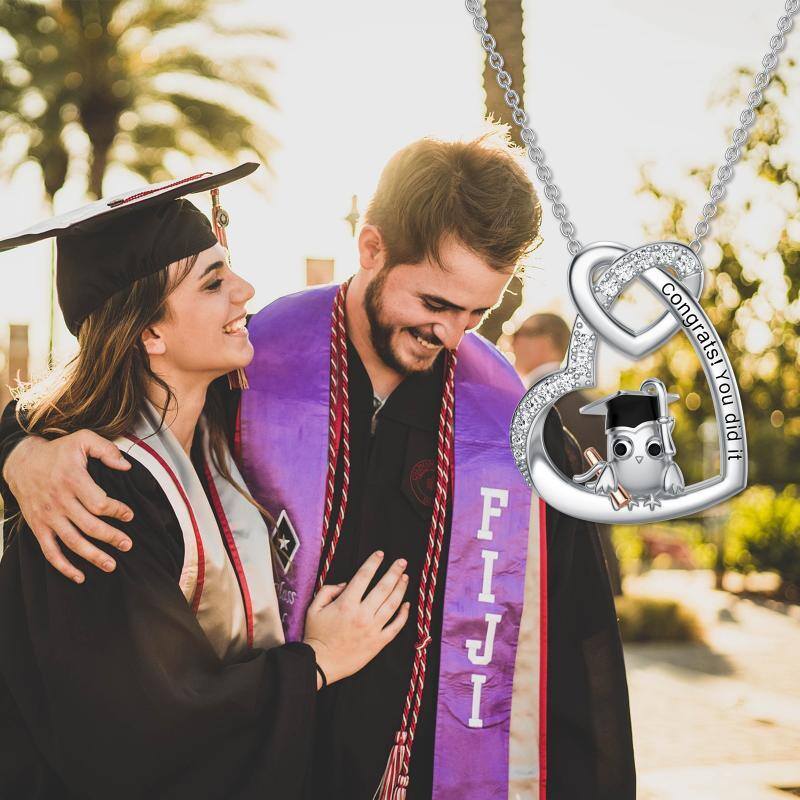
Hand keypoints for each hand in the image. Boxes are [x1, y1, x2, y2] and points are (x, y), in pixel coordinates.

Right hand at [3, 432, 134, 582]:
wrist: (21, 461)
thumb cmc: (58, 451)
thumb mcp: (82, 440)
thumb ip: (106, 450)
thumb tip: (127, 466)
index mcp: (73, 480)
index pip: (98, 503)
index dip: (117, 511)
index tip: (130, 516)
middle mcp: (60, 501)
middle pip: (89, 526)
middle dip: (111, 538)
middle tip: (128, 545)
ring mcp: (48, 517)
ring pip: (72, 542)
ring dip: (93, 556)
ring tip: (112, 565)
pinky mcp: (38, 527)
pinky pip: (50, 552)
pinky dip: (64, 567)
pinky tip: (80, 577)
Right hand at [303, 551, 409, 687]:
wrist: (320, 664)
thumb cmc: (316, 635)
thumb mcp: (314, 608)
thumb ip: (328, 591)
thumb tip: (346, 583)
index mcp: (346, 604)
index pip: (363, 576)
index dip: (373, 563)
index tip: (380, 554)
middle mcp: (362, 614)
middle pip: (383, 587)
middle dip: (394, 572)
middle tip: (402, 562)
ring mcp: (372, 629)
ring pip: (392, 604)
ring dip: (401, 589)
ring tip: (406, 577)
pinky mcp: (378, 643)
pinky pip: (396, 627)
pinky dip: (404, 615)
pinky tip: (407, 604)